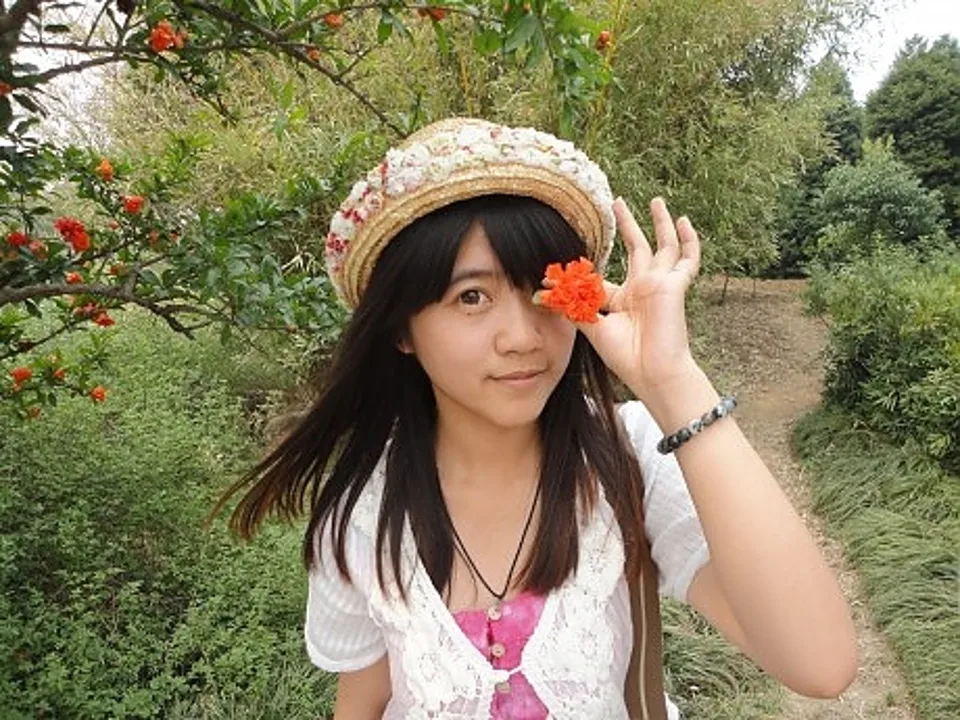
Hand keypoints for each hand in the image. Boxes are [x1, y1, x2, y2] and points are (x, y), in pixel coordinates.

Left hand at [575, 196, 701, 401]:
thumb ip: (574, 307)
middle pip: (636, 249)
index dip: (581, 274)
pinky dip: (689, 241)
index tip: (556, 268)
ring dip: (660, 223)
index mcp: (623, 299)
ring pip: (664, 247)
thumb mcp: (593, 327)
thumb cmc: (625, 356)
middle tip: (617, 202)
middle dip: (627, 226)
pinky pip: (687, 260)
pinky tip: (685, 221)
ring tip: (656, 201)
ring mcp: (660, 285)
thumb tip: (545, 293)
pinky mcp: (674, 285)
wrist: (652, 372)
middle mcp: (643, 288)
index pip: (603, 278)